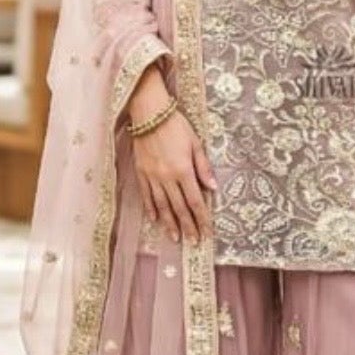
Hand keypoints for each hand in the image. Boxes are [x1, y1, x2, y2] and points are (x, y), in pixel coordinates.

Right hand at [130, 105, 216, 244]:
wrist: (149, 113)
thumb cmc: (175, 125)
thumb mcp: (195, 142)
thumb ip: (203, 167)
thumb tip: (213, 188)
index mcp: (183, 170)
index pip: (195, 201)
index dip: (202, 219)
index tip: (207, 233)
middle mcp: (167, 177)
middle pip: (179, 207)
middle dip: (187, 226)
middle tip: (193, 242)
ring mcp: (152, 176)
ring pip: (162, 205)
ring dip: (169, 223)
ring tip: (175, 238)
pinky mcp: (141, 172)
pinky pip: (147, 195)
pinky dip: (151, 209)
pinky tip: (155, 220)